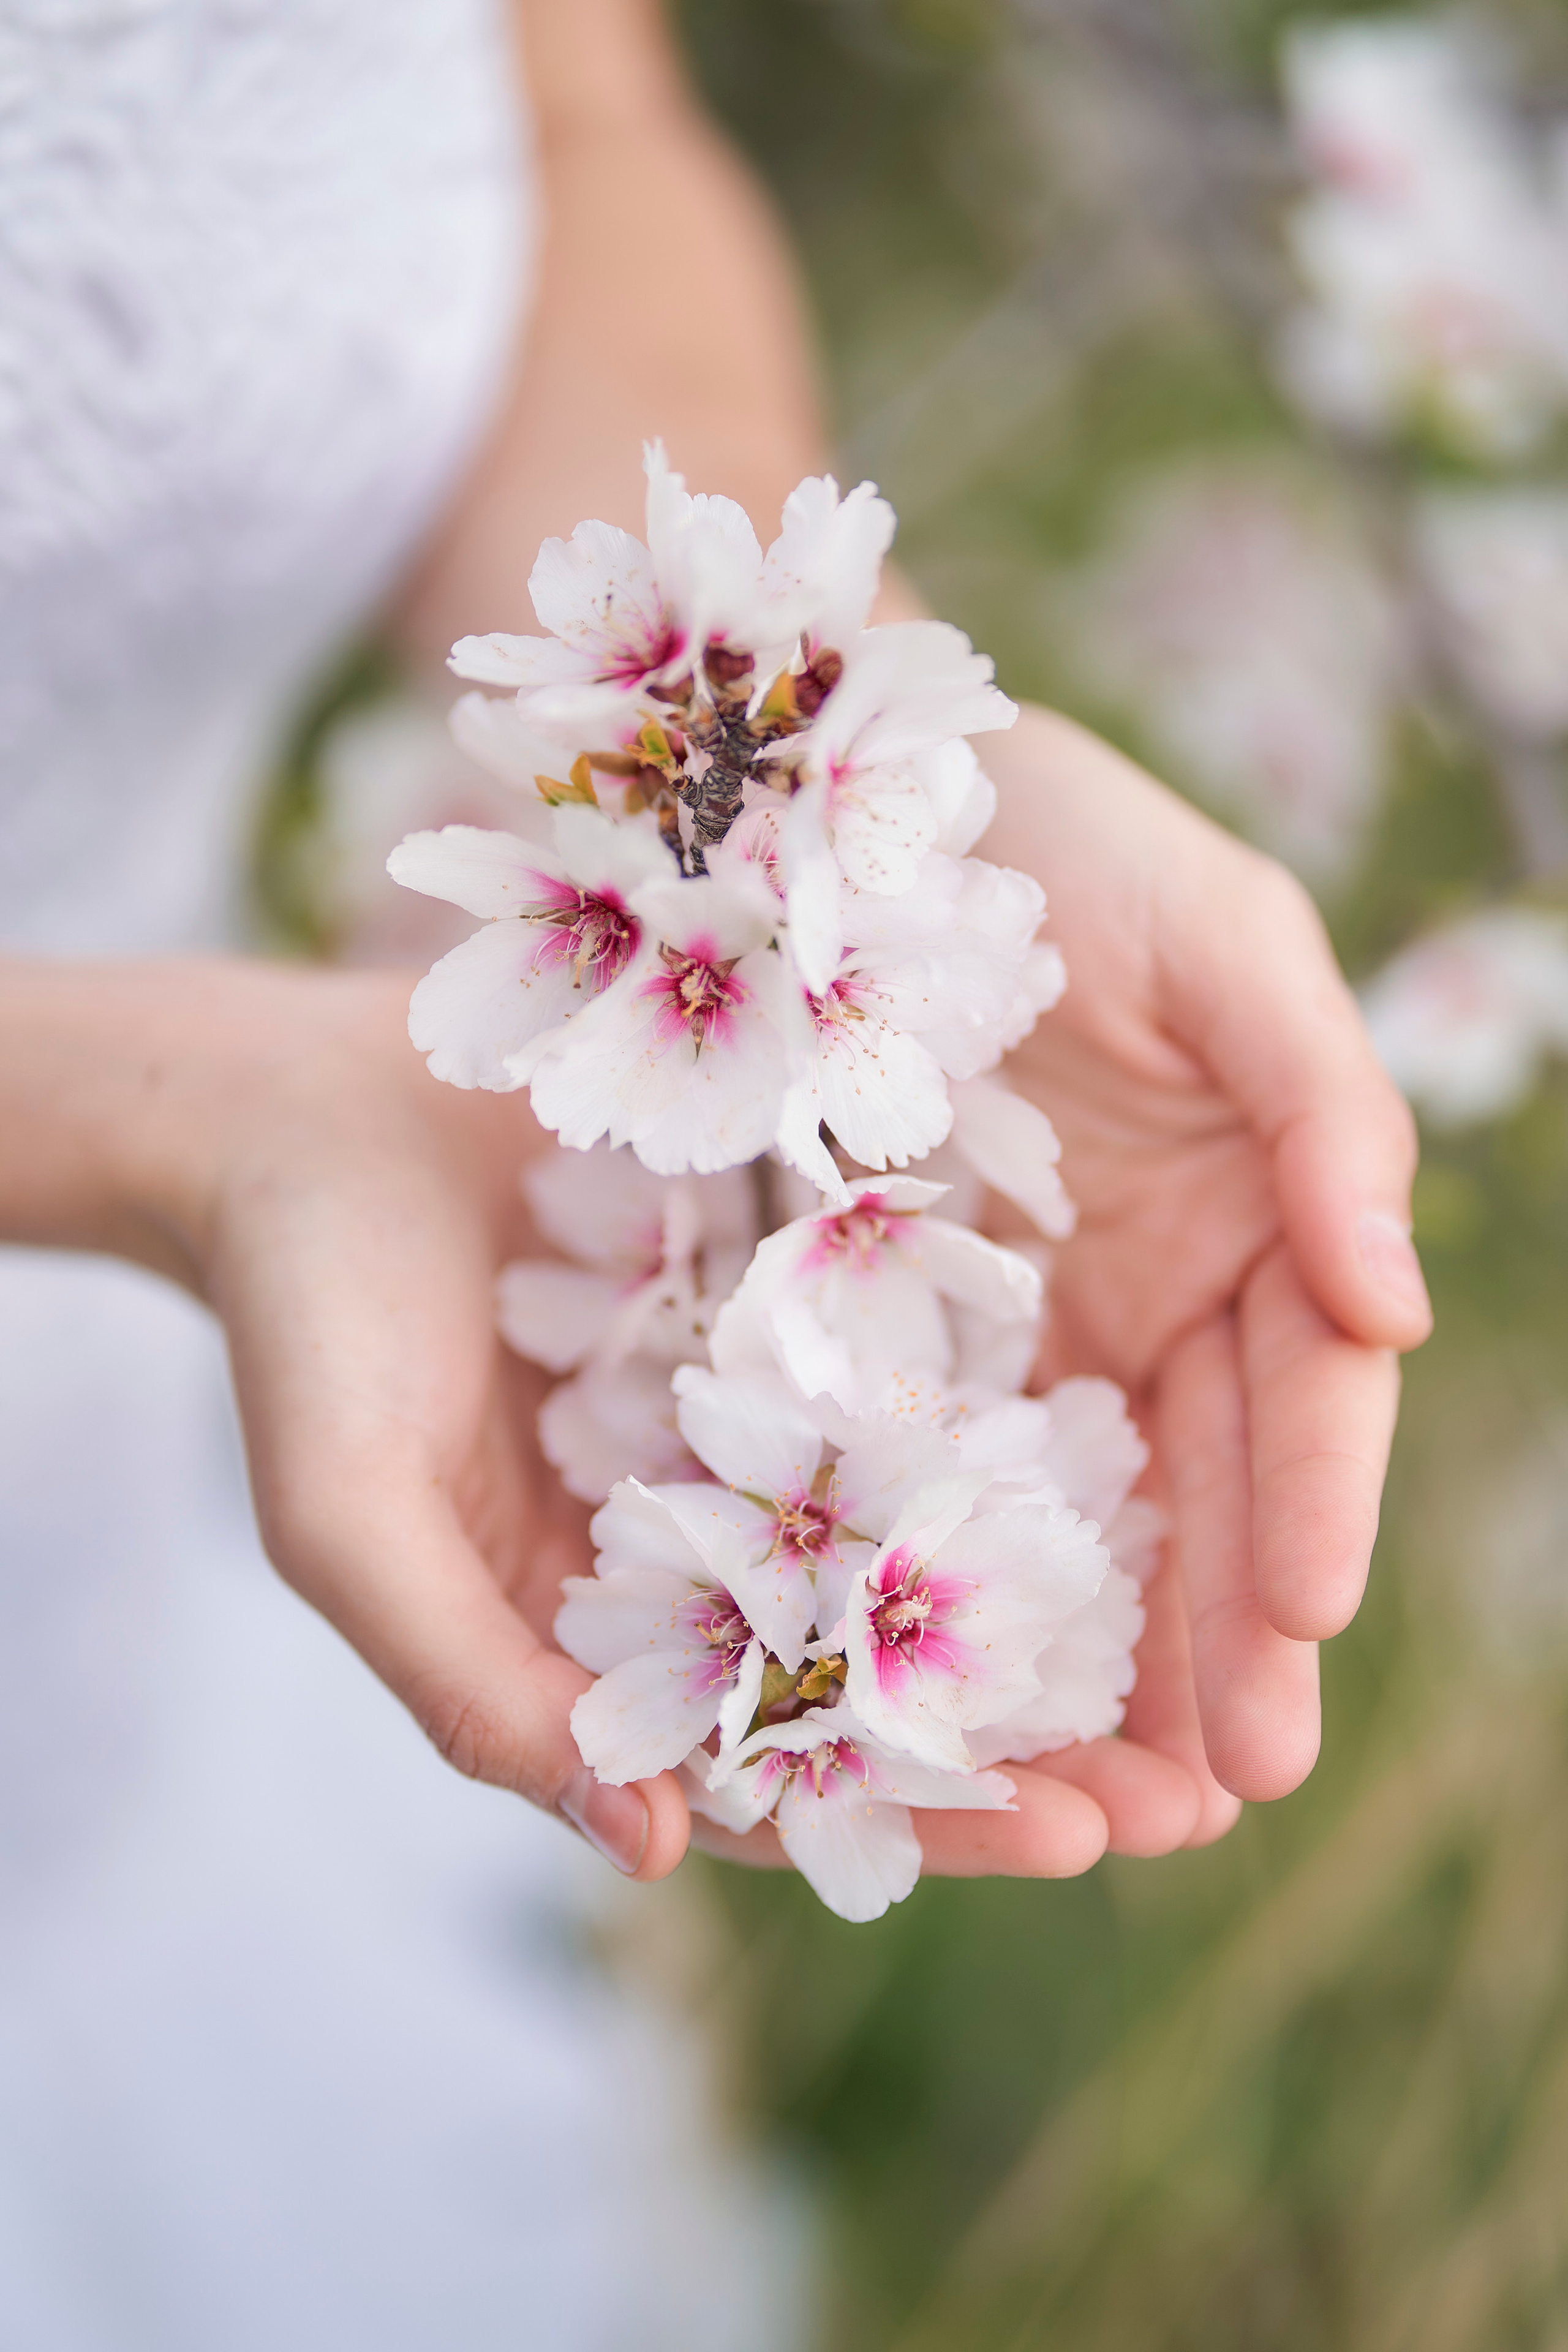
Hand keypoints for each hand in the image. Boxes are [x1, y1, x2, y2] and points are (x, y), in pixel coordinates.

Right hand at [1, 959, 1127, 1886]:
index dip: (921, 1815)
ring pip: (928, 1531)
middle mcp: (708, 1547)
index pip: (779, 1764)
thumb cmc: (305, 1324)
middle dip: (1037, 1737)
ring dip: (1066, 1590)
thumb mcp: (349, 1516)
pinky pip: (923, 1367)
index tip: (1073, 1843)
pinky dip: (1020, 1411)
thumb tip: (643, 1847)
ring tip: (1234, 1630)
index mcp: (609, 1636)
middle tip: (1202, 1791)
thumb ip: (470, 1683)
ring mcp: (759, 1422)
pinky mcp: (795, 1296)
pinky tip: (1148, 1424)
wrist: (307, 1112)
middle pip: (885, 1669)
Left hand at [976, 705, 1427, 1845]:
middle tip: (1217, 1792)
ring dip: (1098, 1662)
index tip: (1303, 1633)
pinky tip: (944, 1696)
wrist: (835, 797)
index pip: (1299, 1395)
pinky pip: (928, 1473)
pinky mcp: (886, 1332)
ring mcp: (1020, 1326)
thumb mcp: (1228, 945)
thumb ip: (1326, 1116)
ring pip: (1074, 1519)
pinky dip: (948, 1584)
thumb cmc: (1057, 841)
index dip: (1309, 1510)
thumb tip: (1399, 1314)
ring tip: (1109, 1808)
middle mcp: (1146, 1296)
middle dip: (1217, 1641)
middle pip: (1198, 1492)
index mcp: (1248, 1219)